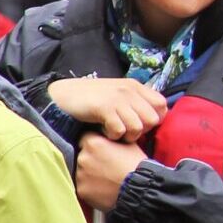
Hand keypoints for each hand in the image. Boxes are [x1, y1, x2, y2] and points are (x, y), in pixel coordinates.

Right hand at [47, 77, 165, 141]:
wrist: (61, 96)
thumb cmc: (88, 98)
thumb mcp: (115, 94)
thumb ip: (133, 101)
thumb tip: (150, 118)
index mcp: (135, 86)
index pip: (161, 105)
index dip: (154, 119)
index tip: (139, 125)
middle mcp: (129, 91)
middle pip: (152, 119)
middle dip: (141, 131)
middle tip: (125, 131)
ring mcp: (117, 99)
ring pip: (138, 127)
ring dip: (126, 136)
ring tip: (114, 132)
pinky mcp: (104, 108)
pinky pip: (120, 130)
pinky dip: (113, 136)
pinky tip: (104, 132)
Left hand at [74, 133, 146, 211]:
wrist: (140, 188)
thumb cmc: (136, 165)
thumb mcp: (127, 143)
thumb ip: (111, 139)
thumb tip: (107, 137)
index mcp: (93, 143)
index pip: (85, 139)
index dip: (94, 145)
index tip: (100, 151)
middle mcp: (83, 157)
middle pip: (82, 156)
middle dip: (91, 160)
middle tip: (106, 167)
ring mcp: (80, 174)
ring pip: (81, 172)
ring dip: (90, 174)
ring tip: (107, 179)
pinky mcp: (81, 190)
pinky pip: (83, 187)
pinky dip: (91, 188)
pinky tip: (104, 188)